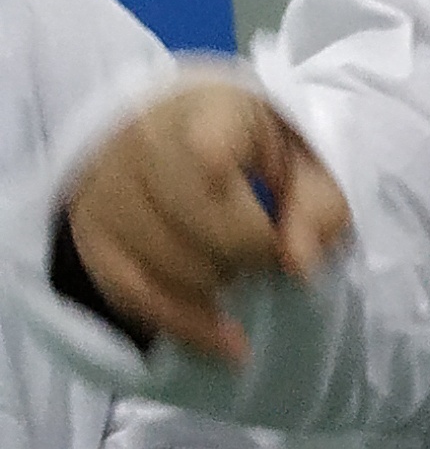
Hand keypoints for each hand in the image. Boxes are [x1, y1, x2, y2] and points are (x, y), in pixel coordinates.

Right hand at [65, 83, 350, 362]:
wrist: (196, 153)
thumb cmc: (268, 167)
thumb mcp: (314, 179)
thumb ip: (319, 213)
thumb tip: (299, 264)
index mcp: (211, 108)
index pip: (208, 139)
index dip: (224, 170)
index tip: (241, 196)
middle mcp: (143, 135)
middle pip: (192, 216)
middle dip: (246, 251)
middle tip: (267, 252)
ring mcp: (106, 182)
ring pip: (163, 260)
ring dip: (217, 284)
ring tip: (240, 271)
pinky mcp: (91, 230)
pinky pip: (132, 292)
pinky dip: (184, 323)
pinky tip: (226, 341)